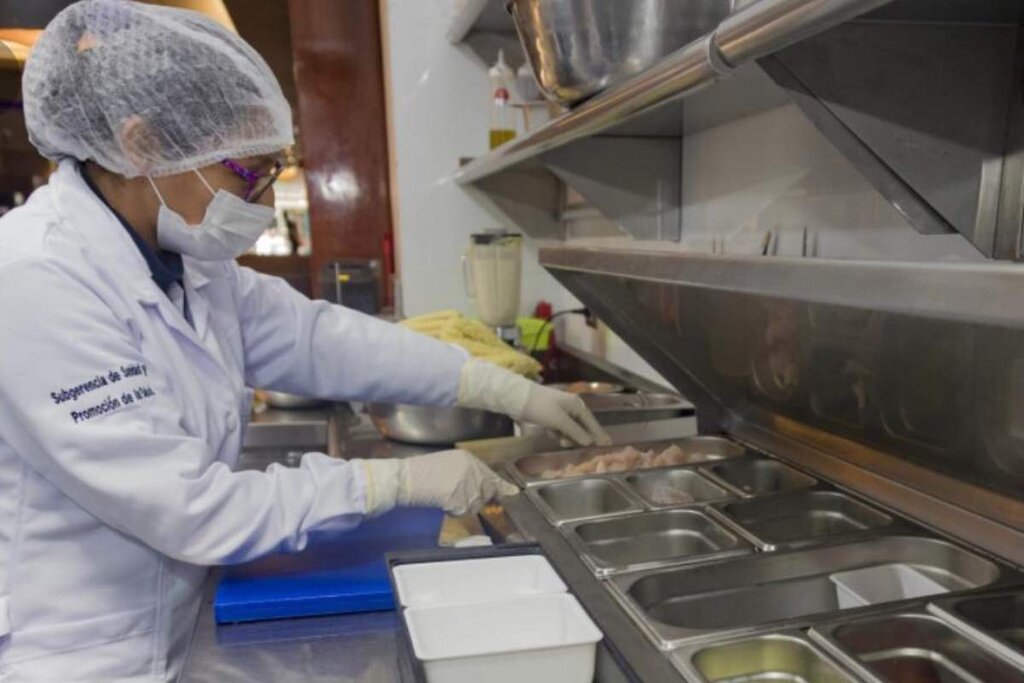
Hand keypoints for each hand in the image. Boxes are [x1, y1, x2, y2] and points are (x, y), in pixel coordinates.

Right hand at [358, 451, 518, 516]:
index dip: (501, 485)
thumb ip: (465, 473)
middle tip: (458, 498)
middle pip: (486, 491)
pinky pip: (463, 512)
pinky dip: (454, 512)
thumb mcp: (446, 464)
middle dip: (476, 499)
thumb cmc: (419, 472)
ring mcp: (467, 484)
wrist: (405, 479)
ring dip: (463, 506)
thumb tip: (481, 487)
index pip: (491, 474)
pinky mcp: (460, 498)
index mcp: (468, 459)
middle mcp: (471, 469)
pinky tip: (442, 503)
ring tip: (444, 497)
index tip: (513, 492)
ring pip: (476, 504)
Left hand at [457, 359, 609, 445]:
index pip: (591, 422)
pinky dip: (558, 432)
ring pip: (570, 427)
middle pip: (581, 425)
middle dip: (580, 437)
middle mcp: (571, 406)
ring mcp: (560, 410)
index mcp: (576, 405)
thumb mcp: (559, 421)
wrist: (517, 398)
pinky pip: (559, 426)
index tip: (607, 444)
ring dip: (567, 436)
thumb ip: (575, 432)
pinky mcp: (549, 414)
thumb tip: (589, 442)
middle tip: (580, 448)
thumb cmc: (540, 407)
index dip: (598, 434)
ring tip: (562, 441)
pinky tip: (553, 434)